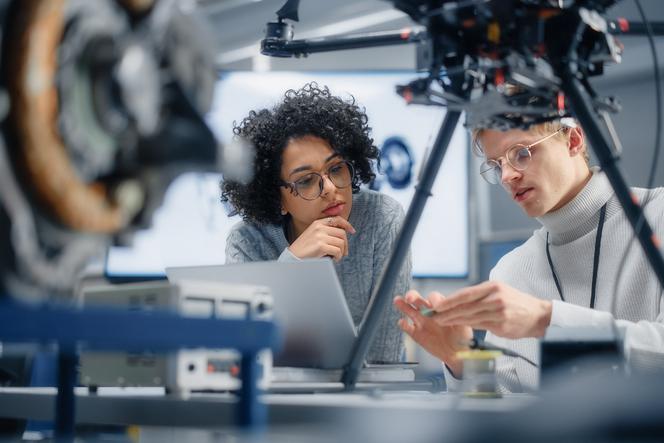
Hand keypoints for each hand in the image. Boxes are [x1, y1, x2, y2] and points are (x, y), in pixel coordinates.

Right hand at [288, 216, 355, 261]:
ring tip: (336, 256)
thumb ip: (326, 231)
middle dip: (345, 244)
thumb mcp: (314, 234)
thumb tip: (343, 234)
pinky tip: (333, 259)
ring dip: (341, 252)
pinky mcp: (321, 245)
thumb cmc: (304, 248)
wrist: (293, 257)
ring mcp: (320, 235)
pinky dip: (338, 257)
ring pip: (341, 242)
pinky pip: (337, 251)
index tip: (352, 231)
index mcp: (318, 223)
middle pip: (342, 233)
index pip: (337, 219)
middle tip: (344, 252)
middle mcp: (319, 227)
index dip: (347, 225)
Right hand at [394, 290, 472, 376]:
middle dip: (414, 296)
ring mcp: (422, 322)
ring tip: (397, 301)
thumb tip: (456, 313)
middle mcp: (429, 311)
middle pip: (419, 300)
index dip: (434, 301)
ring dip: (403, 305)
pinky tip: (402, 322)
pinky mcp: (416, 334)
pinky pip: (408, 328)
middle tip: (410, 298)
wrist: (457, 353)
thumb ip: (458, 318)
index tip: (435, 307)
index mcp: (441, 307)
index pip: (435, 298)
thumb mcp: (464, 325)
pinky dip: (404, 325)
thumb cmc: (462, 336)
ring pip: (410, 311)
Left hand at [431, 281, 551, 338]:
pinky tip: (457, 326)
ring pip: (470, 317)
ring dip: (454, 320)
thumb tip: (456, 300)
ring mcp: (499, 312)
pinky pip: (479, 325)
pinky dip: (466, 326)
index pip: (466, 293)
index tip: (437, 305)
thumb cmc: (515, 302)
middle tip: (434, 315)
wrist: (538, 315)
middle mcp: (495, 298)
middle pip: (466, 306)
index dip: (450, 300)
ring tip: (441, 321)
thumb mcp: (498, 291)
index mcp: (493, 287)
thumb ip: (479, 295)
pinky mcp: (501, 325)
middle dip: (447, 311)